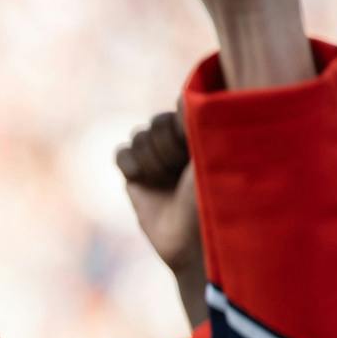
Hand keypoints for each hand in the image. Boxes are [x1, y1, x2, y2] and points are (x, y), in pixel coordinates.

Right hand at [117, 110, 205, 327]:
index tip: (200, 150)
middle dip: (168, 146)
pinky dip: (131, 164)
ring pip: (140, 136)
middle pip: (157, 122)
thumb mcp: (213, 151)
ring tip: (167, 183)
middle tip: (182, 172)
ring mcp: (157, 159)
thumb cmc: (215, 196)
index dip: (185, 127)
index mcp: (206, 134)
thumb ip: (198, 119)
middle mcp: (181, 144)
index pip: (180, 107)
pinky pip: (122, 153)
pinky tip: (143, 180)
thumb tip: (183, 97)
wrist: (193, 240)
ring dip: (153, 159)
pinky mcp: (135, 176)